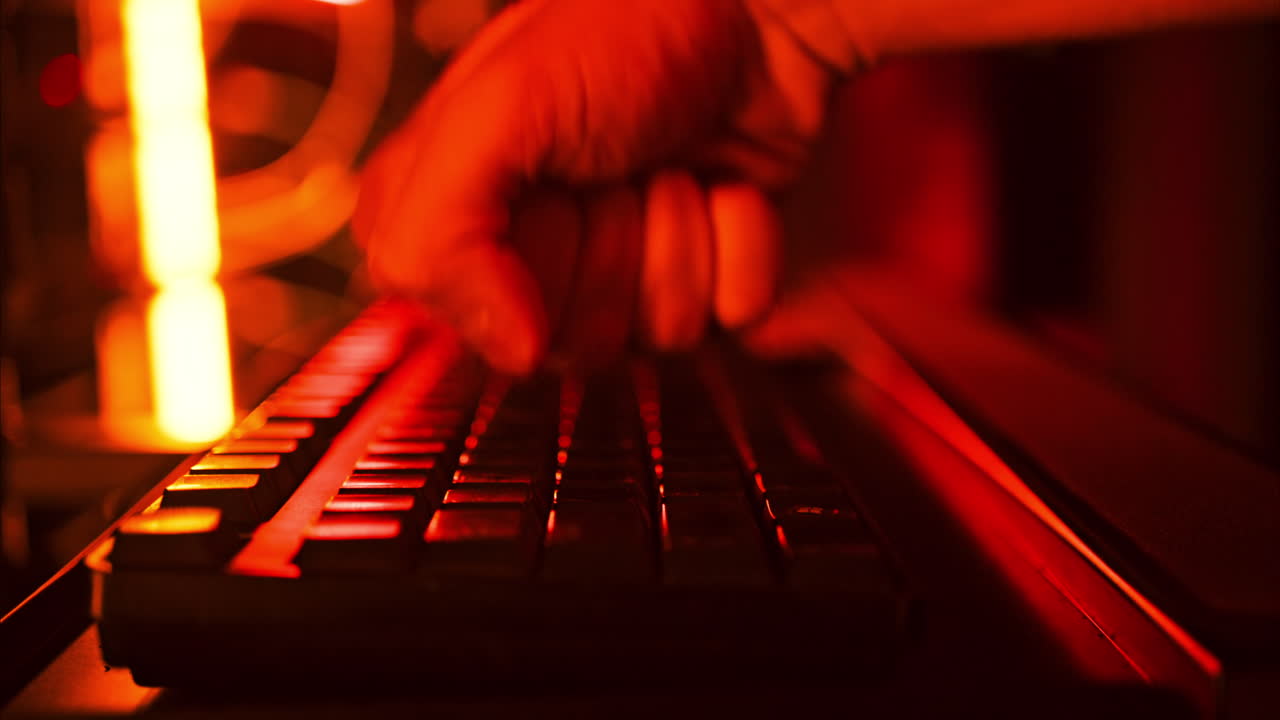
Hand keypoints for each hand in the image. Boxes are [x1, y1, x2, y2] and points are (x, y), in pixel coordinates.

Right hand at [354, 0, 834, 372]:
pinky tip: (728, 183)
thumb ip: (440, 235)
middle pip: (568, 341)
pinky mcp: (708, 277)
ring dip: (678, 235)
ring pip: (654, 334)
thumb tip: (515, 353)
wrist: (757, 10)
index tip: (538, 184)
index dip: (514, 261)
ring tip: (672, 161)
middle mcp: (538, 255)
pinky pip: (731, 315)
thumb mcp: (498, 107)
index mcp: (457, 215)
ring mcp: (628, 272)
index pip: (465, 317)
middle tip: (613, 162)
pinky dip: (741, 242)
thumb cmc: (625, 33)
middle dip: (607, 242)